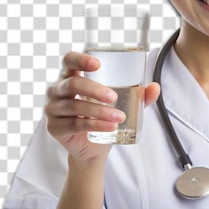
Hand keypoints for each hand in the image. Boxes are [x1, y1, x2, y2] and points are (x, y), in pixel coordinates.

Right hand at [45, 52, 159, 165]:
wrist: (93, 149)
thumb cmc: (103, 117)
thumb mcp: (122, 104)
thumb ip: (138, 96)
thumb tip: (155, 87)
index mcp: (71, 76)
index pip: (69, 60)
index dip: (81, 59)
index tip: (98, 64)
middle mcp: (58, 90)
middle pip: (73, 83)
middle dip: (95, 89)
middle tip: (114, 97)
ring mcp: (53, 109)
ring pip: (75, 105)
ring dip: (99, 111)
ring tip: (120, 116)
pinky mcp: (55, 128)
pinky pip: (75, 124)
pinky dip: (95, 125)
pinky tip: (110, 126)